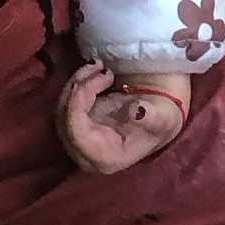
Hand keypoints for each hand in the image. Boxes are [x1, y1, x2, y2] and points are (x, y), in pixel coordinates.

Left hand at [57, 63, 190, 175]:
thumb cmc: (161, 120)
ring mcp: (77, 141)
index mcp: (106, 159)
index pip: (76, 135)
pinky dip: (76, 83)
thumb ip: (152, 117)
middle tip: (100, 67)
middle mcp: (86, 155)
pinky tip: (94, 70)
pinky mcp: (74, 125)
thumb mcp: (163, 118)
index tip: (92, 80)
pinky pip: (64, 103)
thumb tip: (137, 111)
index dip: (76, 106)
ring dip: (76, 82)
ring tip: (99, 65)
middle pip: (64, 121)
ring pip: (60, 109)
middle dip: (78, 89)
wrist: (158, 117)